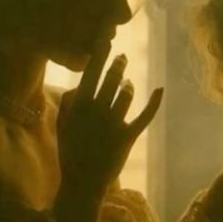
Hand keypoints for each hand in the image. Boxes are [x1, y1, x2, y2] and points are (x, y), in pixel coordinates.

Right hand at [55, 42, 162, 221]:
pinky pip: (144, 115)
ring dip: (128, 85)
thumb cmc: (71, 154)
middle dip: (118, 64)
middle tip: (122, 57)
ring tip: (127, 83)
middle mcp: (97, 111)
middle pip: (111, 78)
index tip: (105, 38)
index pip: (90, 73)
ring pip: (126, 94)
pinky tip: (160, 90)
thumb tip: (78, 87)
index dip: (99, 54)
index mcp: (79, 106)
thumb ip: (67, 104)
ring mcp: (113, 123)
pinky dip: (154, 102)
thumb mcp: (62, 127)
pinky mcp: (128, 137)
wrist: (83, 183)